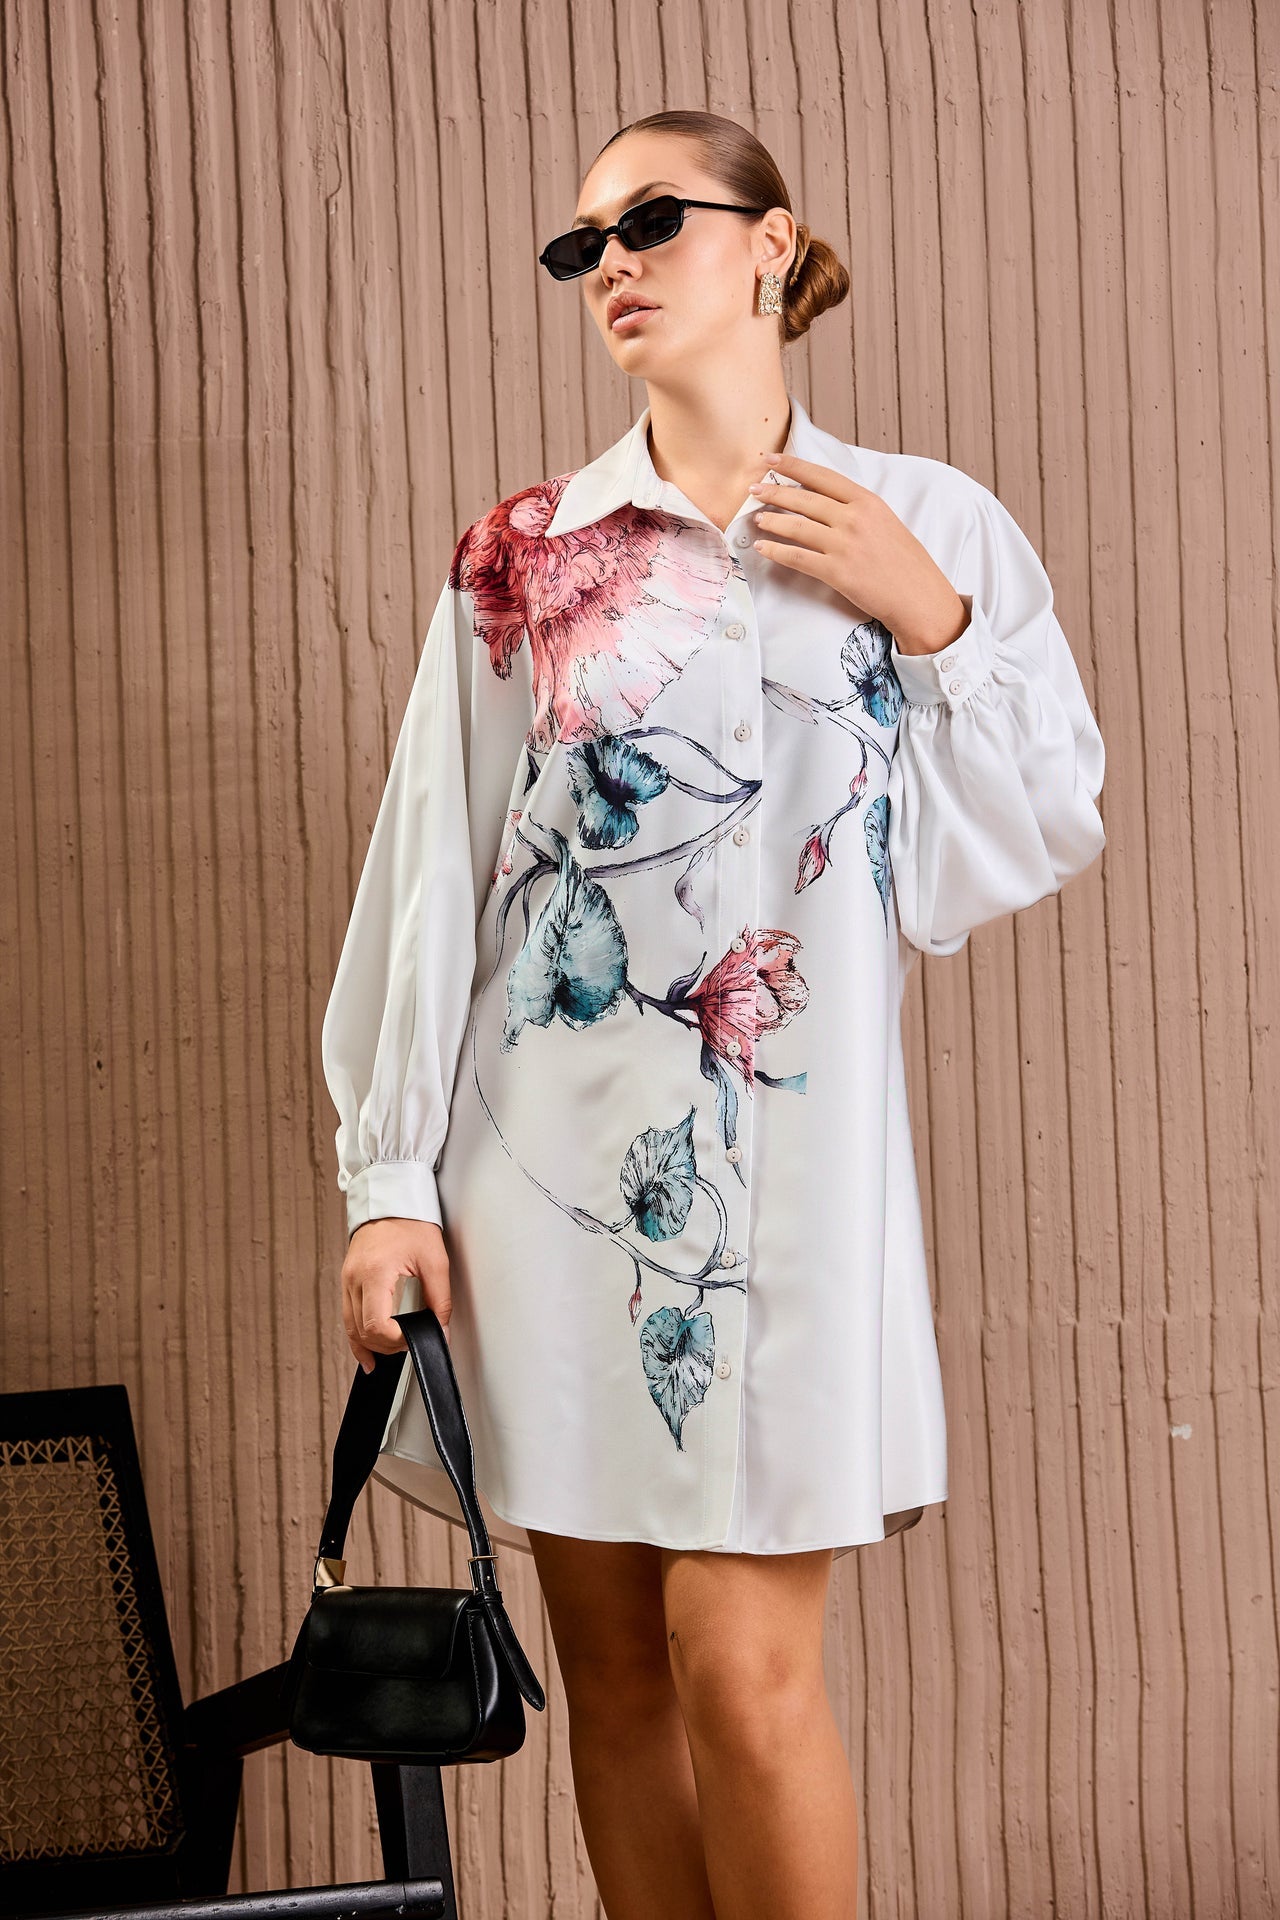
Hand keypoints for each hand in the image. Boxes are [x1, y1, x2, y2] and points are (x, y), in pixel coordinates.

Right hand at [342, 1217, 452, 1373]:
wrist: (392, 1198)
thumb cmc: (411, 1222)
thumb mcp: (435, 1260)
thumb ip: (440, 1300)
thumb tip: (441, 1330)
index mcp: (375, 1273)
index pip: (375, 1325)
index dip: (395, 1340)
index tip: (413, 1338)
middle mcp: (355, 1278)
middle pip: (362, 1331)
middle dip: (387, 1344)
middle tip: (410, 1341)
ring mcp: (347, 1279)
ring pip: (351, 1328)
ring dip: (372, 1344)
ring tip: (392, 1351)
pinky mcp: (348, 1279)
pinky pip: (347, 1316)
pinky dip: (357, 1336)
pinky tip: (366, 1353)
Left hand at [745, 451, 969, 654]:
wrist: (919, 597)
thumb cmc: (906, 563)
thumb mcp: (886, 523)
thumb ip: (858, 510)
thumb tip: (826, 503)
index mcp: (868, 502)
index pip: (822, 477)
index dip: (793, 466)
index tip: (771, 460)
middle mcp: (855, 519)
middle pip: (804, 499)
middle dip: (774, 492)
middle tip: (753, 489)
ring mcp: (845, 545)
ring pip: (797, 526)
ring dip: (772, 520)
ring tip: (756, 518)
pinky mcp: (837, 572)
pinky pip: (798, 558)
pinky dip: (776, 552)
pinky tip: (763, 548)